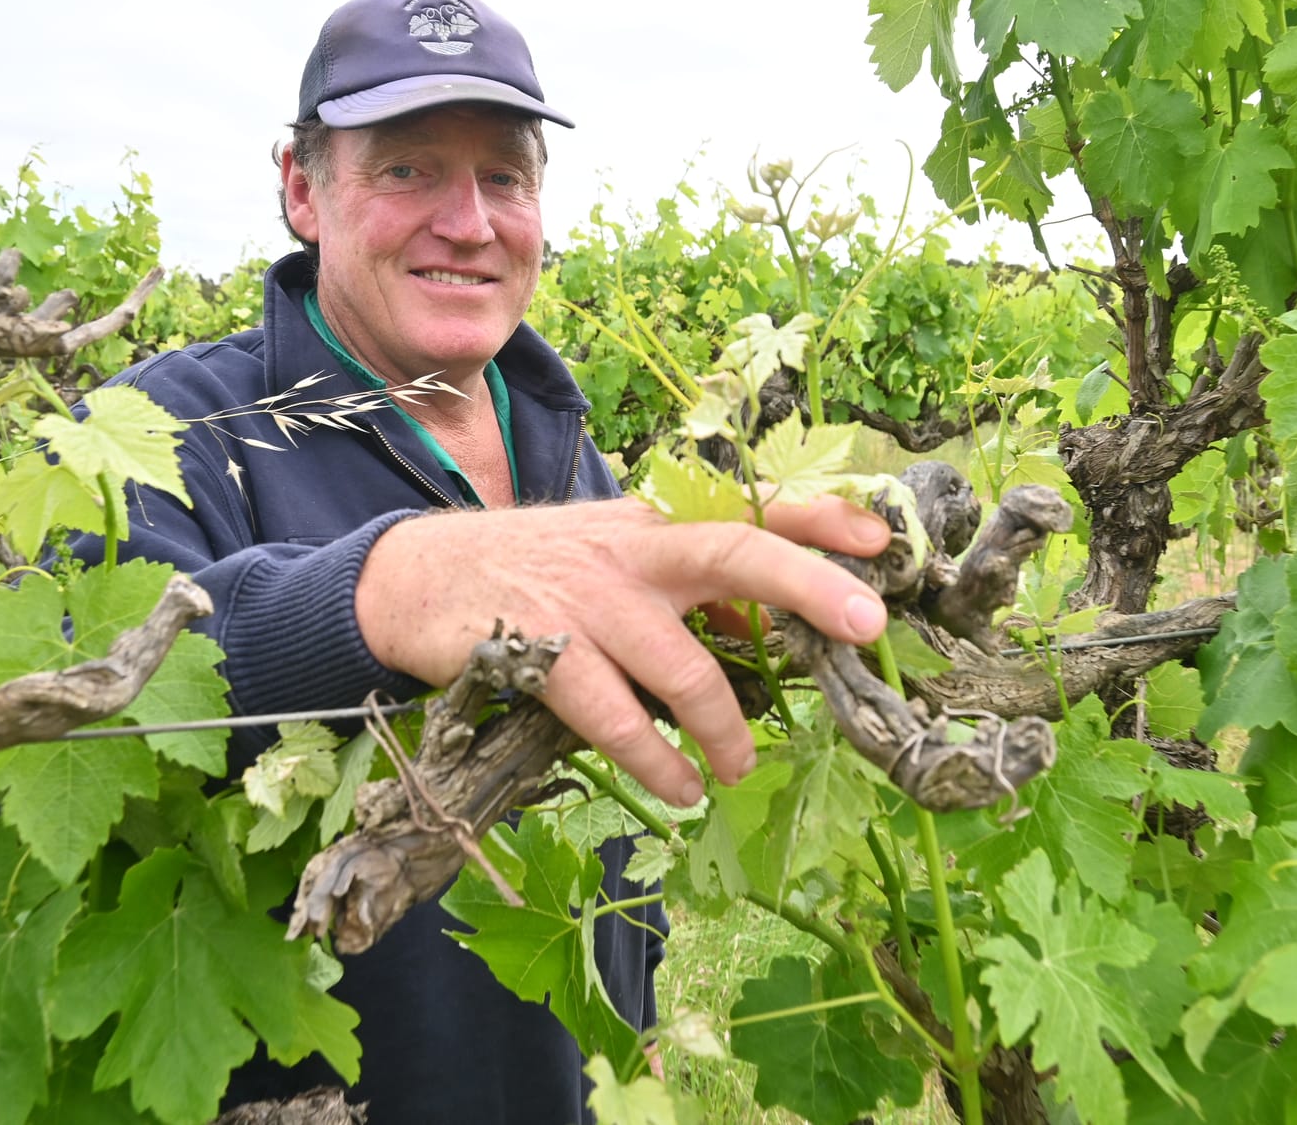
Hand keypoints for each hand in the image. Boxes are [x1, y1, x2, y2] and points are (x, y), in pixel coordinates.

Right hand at [354, 495, 889, 805]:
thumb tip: (767, 632)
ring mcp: (588, 598)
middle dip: (808, 585)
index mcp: (656, 526)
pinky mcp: (541, 649)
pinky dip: (655, 759)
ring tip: (736, 771)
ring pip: (681, 663)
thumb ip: (684, 591)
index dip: (818, 519)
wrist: (414, 580)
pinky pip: (614, 716)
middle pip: (734, 553)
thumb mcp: (613, 560)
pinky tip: (678, 787)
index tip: (882, 536)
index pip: (749, 509)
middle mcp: (632, 550)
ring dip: (724, 728)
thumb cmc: (534, 574)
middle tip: (868, 626)